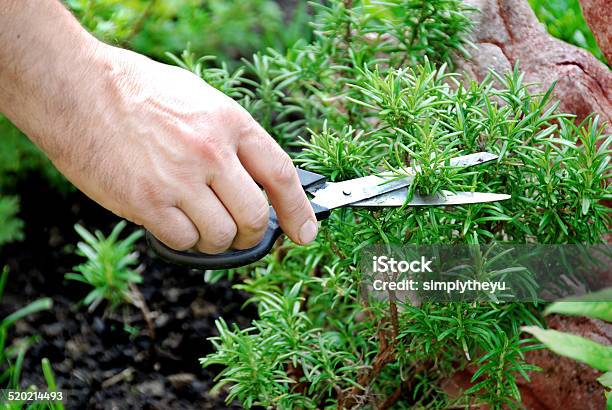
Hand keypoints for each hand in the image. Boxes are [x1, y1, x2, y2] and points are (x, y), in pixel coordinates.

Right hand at [65, 45, 318, 251]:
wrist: (76, 89)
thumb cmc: (137, 92)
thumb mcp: (199, 100)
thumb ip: (232, 139)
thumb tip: (256, 179)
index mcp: (230, 122)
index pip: (281, 174)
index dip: (299, 210)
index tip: (305, 233)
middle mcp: (211, 152)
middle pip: (255, 216)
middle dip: (254, 233)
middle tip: (242, 232)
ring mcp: (179, 180)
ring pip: (222, 235)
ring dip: (217, 239)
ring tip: (199, 223)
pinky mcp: (147, 203)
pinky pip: (184, 241)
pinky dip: (184, 240)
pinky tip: (171, 222)